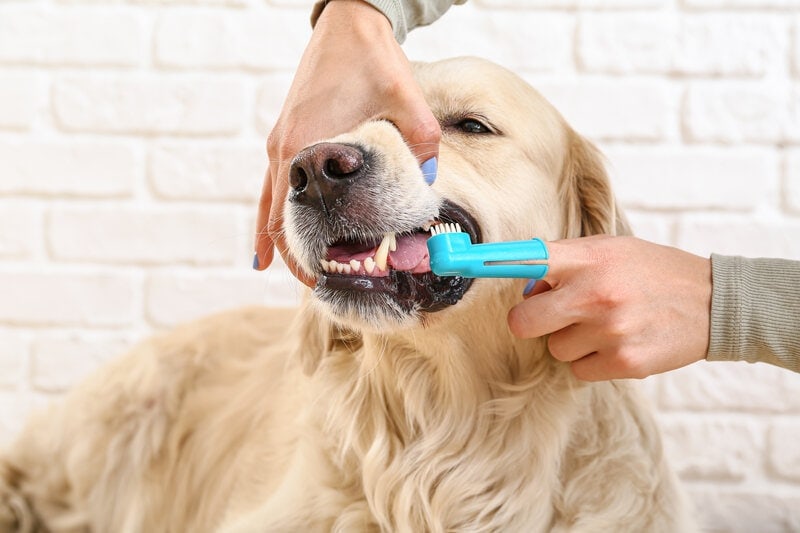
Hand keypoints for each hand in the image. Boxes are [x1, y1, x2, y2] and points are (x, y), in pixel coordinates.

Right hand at [254, 0, 440, 285]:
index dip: (307, 252)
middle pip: (279, 219)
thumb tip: (428, 182)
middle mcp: (284, 150)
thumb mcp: (406, 97)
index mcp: (306, 146)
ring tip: (298, 273)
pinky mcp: (286, 134)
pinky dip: (273, 214)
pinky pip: (273, 185)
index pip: (294, 216)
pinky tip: (271, 238)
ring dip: (283, 239)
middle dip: (296, 256)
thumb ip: (421, 141)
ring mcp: (280, 142)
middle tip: (320, 285)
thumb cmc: (371, 57)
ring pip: (271, 205)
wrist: (347, 21)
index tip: (326, 278)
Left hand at [507, 236, 711, 380]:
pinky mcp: (624, 362)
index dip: (487, 263)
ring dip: (571, 341)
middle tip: (555, 315)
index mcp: (589, 258)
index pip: (526, 260)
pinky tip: (618, 343)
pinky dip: (592, 362)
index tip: (458, 262)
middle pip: (523, 321)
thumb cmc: (651, 273)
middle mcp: (594, 292)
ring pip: (554, 349)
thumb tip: (524, 286)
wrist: (713, 302)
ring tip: (605, 325)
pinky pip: (578, 370)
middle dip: (532, 322)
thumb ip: (565, 263)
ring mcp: (609, 329)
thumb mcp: (611, 251)